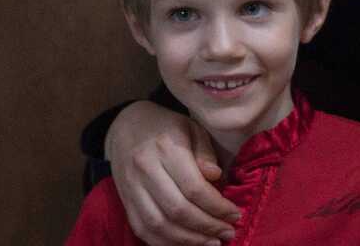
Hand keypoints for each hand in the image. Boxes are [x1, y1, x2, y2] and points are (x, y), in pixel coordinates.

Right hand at [105, 101, 240, 244]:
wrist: (125, 126)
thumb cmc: (167, 127)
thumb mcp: (192, 128)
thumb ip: (205, 152)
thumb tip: (216, 177)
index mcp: (166, 149)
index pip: (193, 187)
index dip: (217, 206)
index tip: (235, 215)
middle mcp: (145, 170)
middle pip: (177, 209)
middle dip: (206, 226)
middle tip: (228, 233)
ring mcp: (131, 188)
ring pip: (158, 224)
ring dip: (188, 240)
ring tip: (212, 243)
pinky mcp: (125, 201)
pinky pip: (142, 229)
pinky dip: (165, 242)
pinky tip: (186, 244)